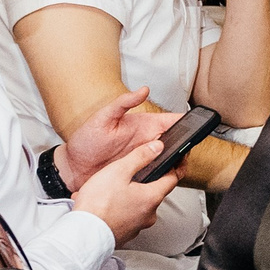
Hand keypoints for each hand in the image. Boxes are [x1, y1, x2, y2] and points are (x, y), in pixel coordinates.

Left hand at [56, 89, 179, 191]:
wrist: (73, 168)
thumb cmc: (85, 142)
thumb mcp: (102, 118)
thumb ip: (122, 103)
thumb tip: (143, 89)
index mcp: (144, 125)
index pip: (173, 121)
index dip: (187, 122)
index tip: (196, 125)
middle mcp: (147, 141)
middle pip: (177, 142)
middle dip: (186, 147)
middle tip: (185, 153)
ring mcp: (145, 158)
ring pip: (171, 160)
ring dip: (177, 164)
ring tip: (176, 168)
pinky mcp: (140, 173)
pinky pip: (159, 175)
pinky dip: (166, 176)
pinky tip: (164, 179)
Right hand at [69, 136, 179, 244]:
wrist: (82, 235)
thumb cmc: (98, 205)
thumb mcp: (118, 172)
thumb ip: (140, 157)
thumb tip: (157, 147)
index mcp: (152, 197)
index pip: (173, 178)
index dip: (176, 166)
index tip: (179, 160)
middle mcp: (149, 215)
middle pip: (153, 191)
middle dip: (141, 181)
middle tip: (127, 174)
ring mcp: (137, 227)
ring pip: (136, 205)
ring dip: (123, 196)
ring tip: (105, 190)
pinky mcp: (124, 235)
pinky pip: (123, 216)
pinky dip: (114, 209)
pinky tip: (99, 205)